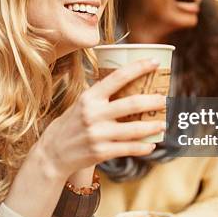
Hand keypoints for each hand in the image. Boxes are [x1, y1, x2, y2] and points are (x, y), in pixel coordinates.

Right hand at [37, 58, 165, 178]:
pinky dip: (143, 147)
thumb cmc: (69, 125)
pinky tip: (151, 145)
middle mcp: (93, 114)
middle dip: (153, 101)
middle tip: (165, 99)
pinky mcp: (101, 152)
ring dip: (153, 126)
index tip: (155, 62)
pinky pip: (128, 149)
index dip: (139, 68)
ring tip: (164, 124)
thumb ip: (100, 95)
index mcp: (89, 97)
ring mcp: (98, 134)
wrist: (52, 154)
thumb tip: (125, 81)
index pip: (117, 77)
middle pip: (132, 103)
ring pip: (134, 129)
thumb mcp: (80, 104)